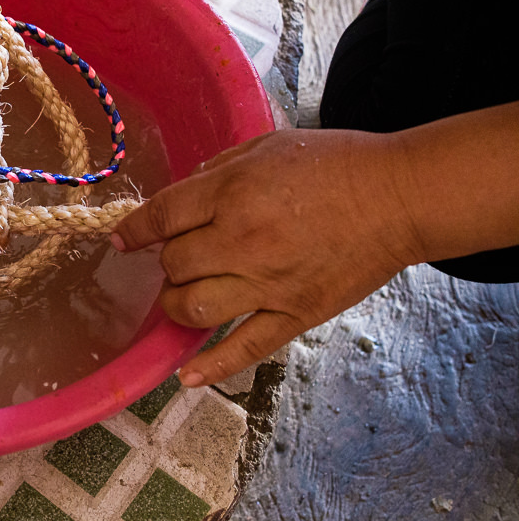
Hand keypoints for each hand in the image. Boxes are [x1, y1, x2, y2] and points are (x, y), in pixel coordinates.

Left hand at [112, 129, 421, 386]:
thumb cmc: (335, 163)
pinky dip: (211, 366)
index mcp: (232, 193)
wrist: (398, 197)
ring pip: (193, 309)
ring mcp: (267, 284)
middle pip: (173, 265)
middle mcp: (241, 241)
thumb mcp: (267, 145)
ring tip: (182, 296)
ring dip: (174, 306)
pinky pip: (243, 348)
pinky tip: (186, 376)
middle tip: (180, 257)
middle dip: (166, 262)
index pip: (162, 217)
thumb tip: (183, 192)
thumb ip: (217, 169)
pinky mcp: (294, 314)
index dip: (134, 230)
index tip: (122, 239)